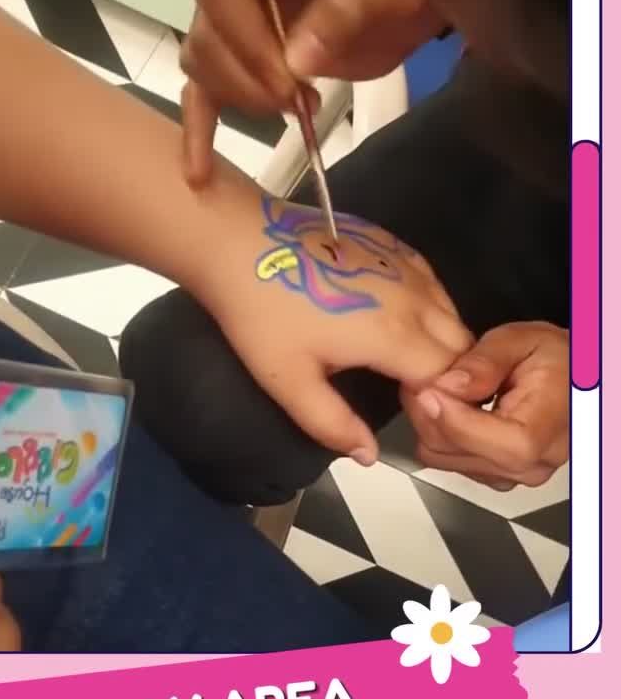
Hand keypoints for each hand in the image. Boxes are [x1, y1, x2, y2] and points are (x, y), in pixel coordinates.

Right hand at [181, 0, 441, 184]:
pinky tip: (200, 172)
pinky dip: (200, 133)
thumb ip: (343, 14)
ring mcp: (232, 24)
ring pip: (203, 68)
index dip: (246, 41)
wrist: (400, 8)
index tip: (286, 82)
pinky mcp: (239, 65)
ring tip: (300, 108)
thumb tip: (296, 62)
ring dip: (244, 102)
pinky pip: (204, 95)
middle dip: (249, 81)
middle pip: (206, 36)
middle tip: (298, 102)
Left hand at [199, 197, 471, 464]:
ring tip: (404, 360)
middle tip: (409, 391)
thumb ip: (333, 424)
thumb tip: (368, 456)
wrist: (237, 241)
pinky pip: (432, 280)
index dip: (439, 400)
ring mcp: (405, 263)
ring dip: (442, 339)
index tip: (410, 410)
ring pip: (451, 309)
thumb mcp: (289, 382)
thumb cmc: (261, 315)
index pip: (448, 377)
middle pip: (461, 344)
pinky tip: (400, 320)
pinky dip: (431, 306)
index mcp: (393, 335)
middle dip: (448, 372)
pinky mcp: (392, 242)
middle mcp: (412, 296)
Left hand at [400, 322, 568, 488]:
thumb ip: (485, 362)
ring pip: (444, 458)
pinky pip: (447, 460)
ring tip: (437, 389)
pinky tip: (448, 408)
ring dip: (430, 423)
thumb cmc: (557, 361)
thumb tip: (451, 384)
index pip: (493, 443)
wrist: (572, 379)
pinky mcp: (495, 474)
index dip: (454, 419)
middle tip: (423, 380)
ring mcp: (512, 474)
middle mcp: (532, 463)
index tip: (429, 391)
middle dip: (430, 414)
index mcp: (547, 430)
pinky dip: (439, 433)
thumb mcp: (524, 341)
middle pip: (457, 452)